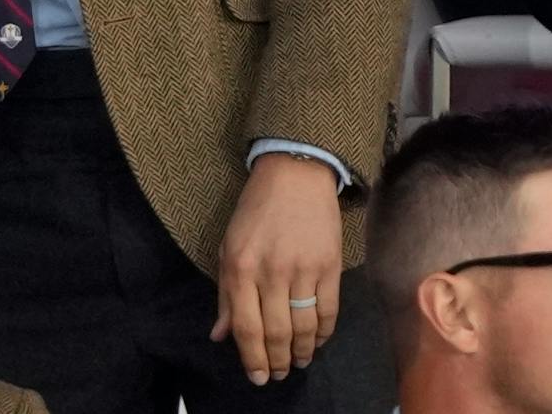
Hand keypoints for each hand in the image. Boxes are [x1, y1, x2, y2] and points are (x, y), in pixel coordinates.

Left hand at [210, 153, 343, 384]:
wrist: (294, 175)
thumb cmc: (255, 212)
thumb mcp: (228, 247)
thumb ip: (225, 294)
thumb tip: (220, 336)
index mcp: (240, 267)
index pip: (245, 326)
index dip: (252, 358)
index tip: (257, 377)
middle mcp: (270, 272)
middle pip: (276, 332)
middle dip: (277, 361)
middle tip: (278, 375)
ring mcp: (303, 271)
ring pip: (304, 327)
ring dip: (302, 353)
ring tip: (298, 363)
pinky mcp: (330, 267)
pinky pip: (329, 312)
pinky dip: (323, 334)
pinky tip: (317, 342)